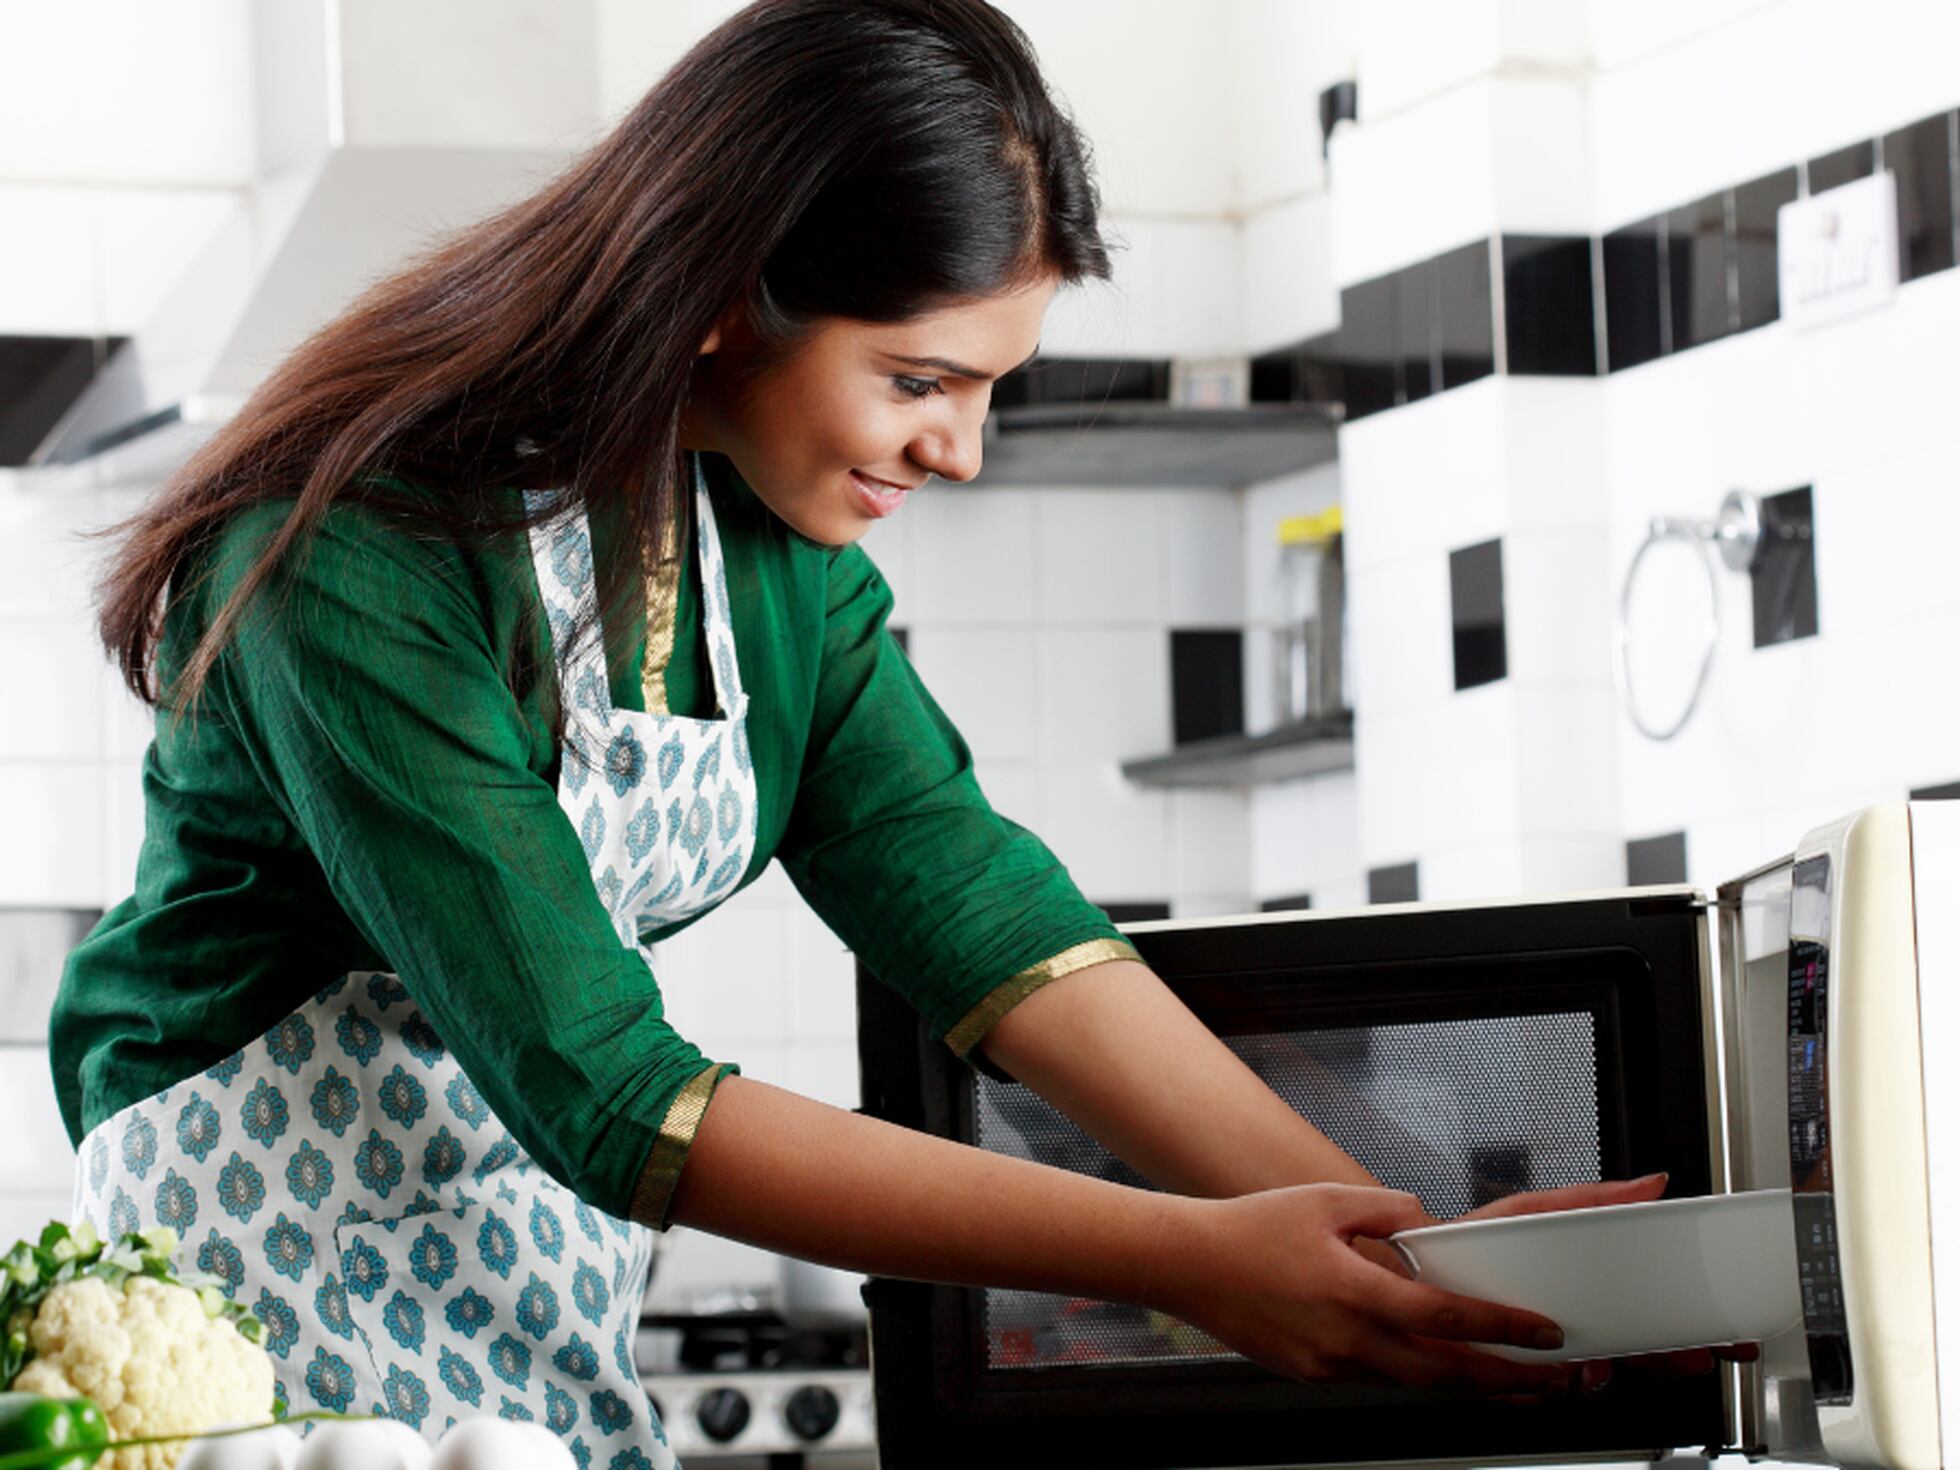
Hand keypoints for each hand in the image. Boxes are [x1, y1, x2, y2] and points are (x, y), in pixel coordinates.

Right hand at [1147, 1183, 1579, 1395]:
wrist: (1190, 1264)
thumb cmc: (1252, 1228)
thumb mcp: (1326, 1200)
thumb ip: (1389, 1209)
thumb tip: (1431, 1226)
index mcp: (1352, 1290)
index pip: (1445, 1318)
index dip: (1502, 1329)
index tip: (1542, 1332)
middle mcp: (1345, 1338)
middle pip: (1442, 1373)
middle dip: (1502, 1380)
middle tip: (1546, 1380)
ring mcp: (1328, 1364)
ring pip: (1411, 1382)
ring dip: (1461, 1381)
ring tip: (1502, 1374)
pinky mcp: (1313, 1373)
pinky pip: (1375, 1377)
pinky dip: (1409, 1370)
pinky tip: (1426, 1356)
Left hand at [1453, 1173, 1759, 1391]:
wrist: (1415, 1268)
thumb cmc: (1477, 1241)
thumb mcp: (1535, 1212)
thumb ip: (1591, 1200)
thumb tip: (1651, 1182)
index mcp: (1581, 1291)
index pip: (1646, 1317)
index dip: (1685, 1328)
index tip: (1720, 1334)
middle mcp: (1569, 1327)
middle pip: (1635, 1354)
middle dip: (1669, 1360)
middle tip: (1693, 1354)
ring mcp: (1543, 1355)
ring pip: (1595, 1379)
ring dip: (1607, 1375)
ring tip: (1604, 1361)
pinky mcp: (1511, 1376)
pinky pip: (1544, 1393)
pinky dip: (1555, 1387)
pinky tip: (1560, 1372)